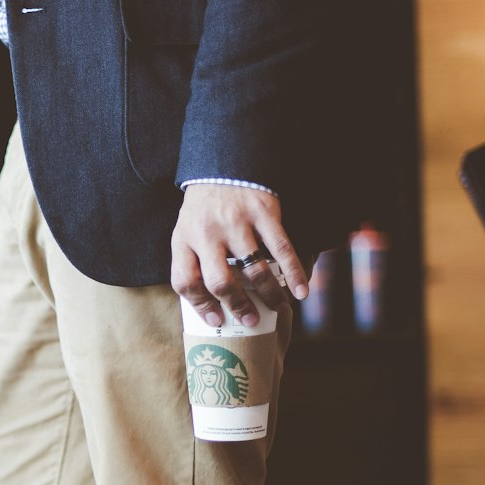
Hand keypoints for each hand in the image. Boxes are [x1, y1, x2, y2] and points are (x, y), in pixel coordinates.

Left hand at [171, 184, 307, 328]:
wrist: (222, 164)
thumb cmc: (204, 210)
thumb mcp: (186, 232)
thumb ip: (193, 262)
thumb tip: (212, 306)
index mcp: (183, 240)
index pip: (185, 281)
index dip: (201, 305)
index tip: (217, 321)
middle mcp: (207, 233)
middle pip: (220, 281)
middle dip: (238, 306)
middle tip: (250, 320)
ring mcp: (236, 223)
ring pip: (254, 269)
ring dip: (269, 294)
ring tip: (278, 308)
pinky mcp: (263, 212)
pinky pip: (281, 249)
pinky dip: (293, 272)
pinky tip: (300, 289)